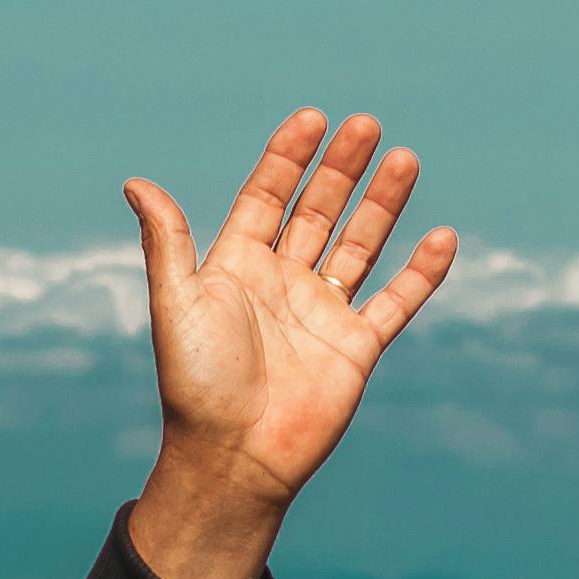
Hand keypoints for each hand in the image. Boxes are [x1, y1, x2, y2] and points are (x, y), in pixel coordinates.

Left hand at [119, 108, 457, 578]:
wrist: (234, 459)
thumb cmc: (197, 385)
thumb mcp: (178, 303)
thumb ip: (167, 241)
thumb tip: (136, 182)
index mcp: (236, 268)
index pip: (266, 197)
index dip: (288, 158)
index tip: (313, 119)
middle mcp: (281, 284)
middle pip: (317, 211)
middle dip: (341, 169)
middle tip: (366, 125)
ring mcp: (322, 314)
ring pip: (360, 245)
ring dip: (382, 203)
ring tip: (405, 158)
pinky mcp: (356, 348)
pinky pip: (396, 302)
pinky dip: (421, 273)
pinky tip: (442, 237)